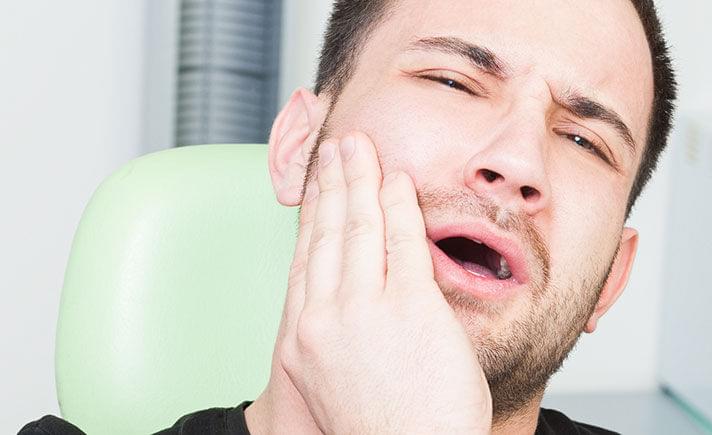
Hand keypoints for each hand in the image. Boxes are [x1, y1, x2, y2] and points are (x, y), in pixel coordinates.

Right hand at [270, 132, 491, 433]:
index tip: (318, 187)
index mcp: (303, 340)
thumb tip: (357, 312)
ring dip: (361, 180)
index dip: (313, 216)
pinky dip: (399, 205)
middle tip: (338, 149)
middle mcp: (324, 318)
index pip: (306, 261)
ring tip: (363, 149)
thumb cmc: (387, 434)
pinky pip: (402, 241)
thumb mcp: (338, 385)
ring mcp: (364, 310)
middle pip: (326, 235)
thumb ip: (342, 341)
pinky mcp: (408, 307)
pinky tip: (399, 180)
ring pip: (359, 229)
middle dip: (333, 184)